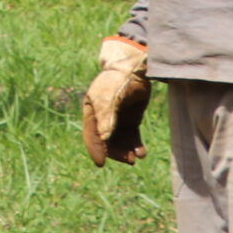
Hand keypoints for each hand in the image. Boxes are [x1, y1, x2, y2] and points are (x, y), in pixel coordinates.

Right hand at [81, 36, 150, 166]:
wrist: (134, 69)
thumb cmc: (118, 81)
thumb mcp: (110, 97)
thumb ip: (106, 117)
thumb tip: (102, 138)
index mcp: (92, 112)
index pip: (91, 135)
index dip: (95, 149)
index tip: (101, 164)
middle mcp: (103, 119)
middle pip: (106, 142)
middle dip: (116, 153)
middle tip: (129, 160)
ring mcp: (117, 120)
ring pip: (120, 142)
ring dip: (127, 152)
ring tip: (137, 157)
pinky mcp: (131, 121)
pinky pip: (131, 138)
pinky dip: (136, 146)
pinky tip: (142, 152)